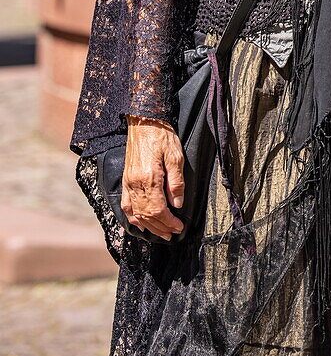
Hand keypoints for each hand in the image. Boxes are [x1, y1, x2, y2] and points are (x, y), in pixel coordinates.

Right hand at [121, 115, 185, 239]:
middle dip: (161, 227)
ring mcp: (128, 182)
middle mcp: (135, 183)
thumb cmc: (162, 136)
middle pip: (147, 215)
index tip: (179, 227)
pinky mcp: (126, 179)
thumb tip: (177, 204)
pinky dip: (133, 218)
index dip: (169, 222)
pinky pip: (126, 205)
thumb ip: (176, 182)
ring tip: (161, 233)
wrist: (144, 121)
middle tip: (172, 234)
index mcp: (149, 178)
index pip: (158, 209)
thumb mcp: (176, 156)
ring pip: (136, 213)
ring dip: (149, 226)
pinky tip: (140, 224)